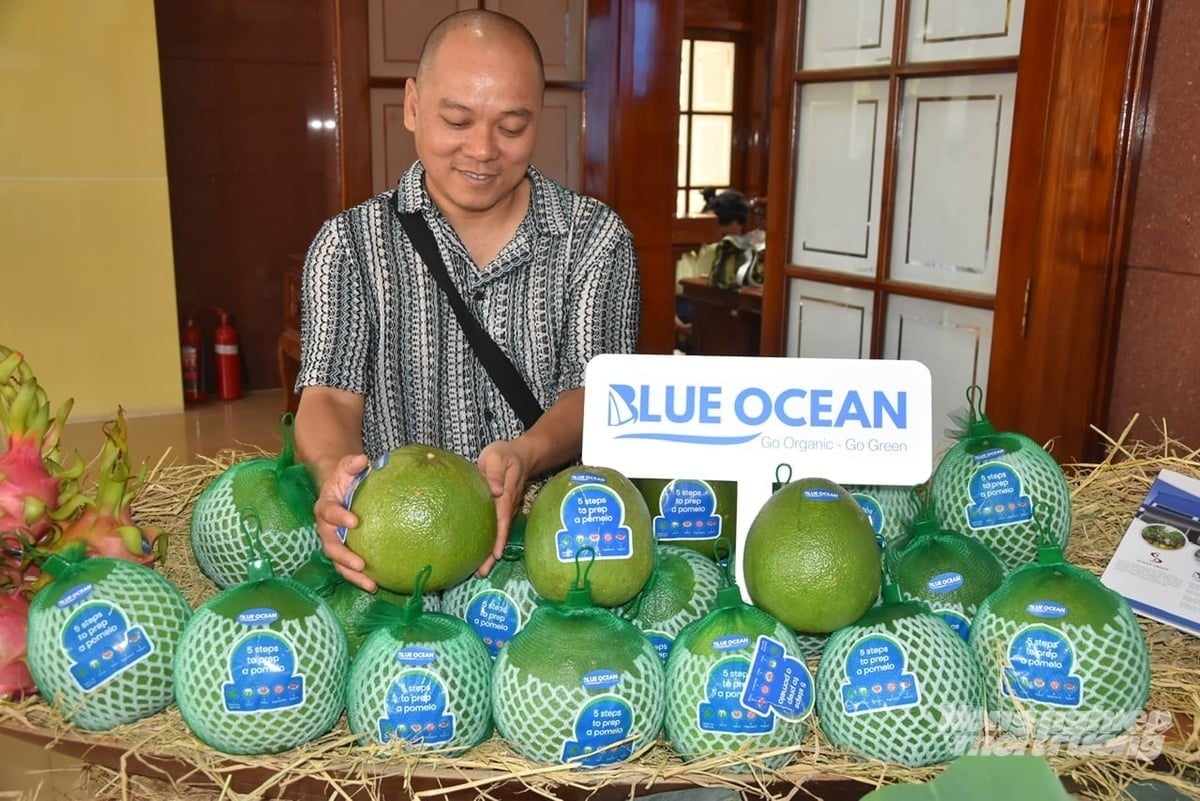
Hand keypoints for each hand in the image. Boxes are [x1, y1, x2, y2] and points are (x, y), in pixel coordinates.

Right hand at [313, 453, 376, 590]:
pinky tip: (376, 585)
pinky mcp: (342, 551)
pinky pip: (347, 567)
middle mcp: (325, 528)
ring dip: (352, 575)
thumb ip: (352, 464)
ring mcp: (332, 542)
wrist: (339, 489)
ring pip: (337, 562)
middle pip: (330, 545)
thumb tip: (362, 459)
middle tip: (360, 564)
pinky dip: (359, 578)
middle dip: (344, 557)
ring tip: (371, 584)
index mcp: (325, 506)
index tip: (355, 522)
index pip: (329, 513)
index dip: (339, 518)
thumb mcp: (347, 467)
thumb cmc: (345, 479)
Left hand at [476, 440, 530, 575]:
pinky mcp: (500, 509)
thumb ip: (495, 472)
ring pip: (498, 533)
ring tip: (478, 571)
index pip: (501, 520)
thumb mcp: (497, 457)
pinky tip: (478, 552)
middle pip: (500, 534)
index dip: (498, 538)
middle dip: (492, 555)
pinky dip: (488, 542)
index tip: (495, 556)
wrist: (521, 454)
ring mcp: (505, 509)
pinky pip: (495, 528)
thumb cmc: (505, 455)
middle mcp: (507, 506)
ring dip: (490, 552)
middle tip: (481, 573)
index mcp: (505, 495)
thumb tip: (495, 491)